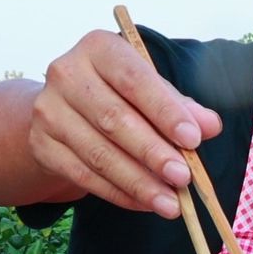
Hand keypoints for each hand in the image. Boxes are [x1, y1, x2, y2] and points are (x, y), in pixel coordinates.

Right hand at [26, 30, 221, 216]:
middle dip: (153, 153)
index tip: (194, 140)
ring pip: (98, 154)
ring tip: (170, 204)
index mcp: (99, 49)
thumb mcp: (153, 90)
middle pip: (114, 119)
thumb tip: (210, 125)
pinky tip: (144, 204)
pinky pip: (84, 175)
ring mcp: (49, 111)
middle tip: (184, 179)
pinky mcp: (41, 145)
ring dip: (138, 182)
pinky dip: (119, 193)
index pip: (134, 80)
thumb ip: (182, 106)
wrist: (65, 109)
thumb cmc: (121, 94)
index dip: (165, 111)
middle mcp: (67, 74)